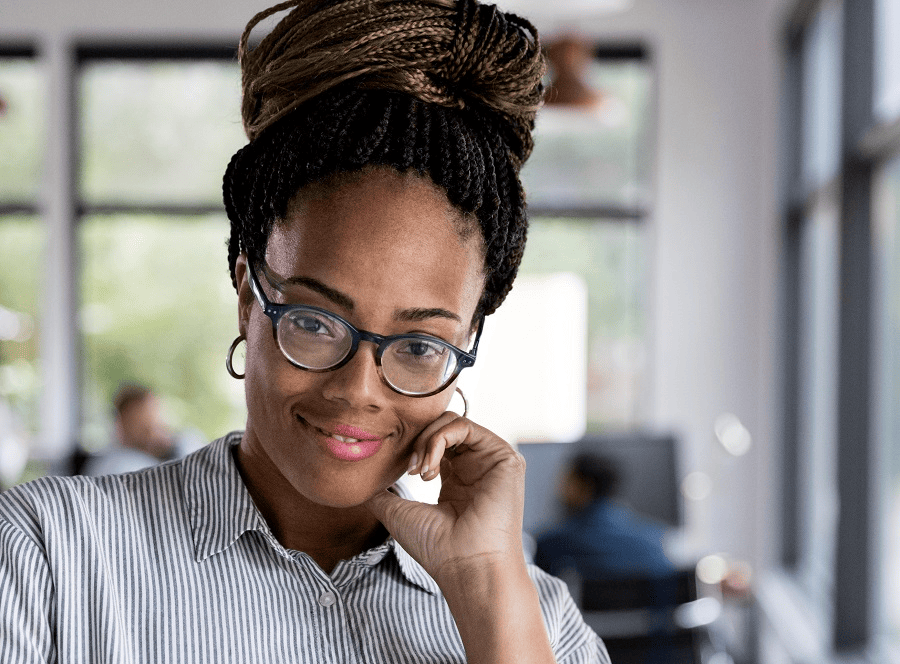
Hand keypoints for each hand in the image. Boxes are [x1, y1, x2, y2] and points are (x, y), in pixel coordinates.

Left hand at [365, 413, 556, 663]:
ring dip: (427, 440)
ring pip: (453, 421)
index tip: (400, 471)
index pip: (435, 442)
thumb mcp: (399, 513)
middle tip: (409, 469)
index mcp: (458, 480)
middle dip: (418, 439)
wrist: (465, 567)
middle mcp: (477, 467)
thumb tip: (360, 483)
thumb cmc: (436, 548)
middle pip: (443, 426)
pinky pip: (465, 426)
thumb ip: (382, 493)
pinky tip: (430, 468)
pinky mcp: (503, 457)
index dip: (412, 446)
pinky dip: (439, 439)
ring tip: (419, 472)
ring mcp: (491, 461)